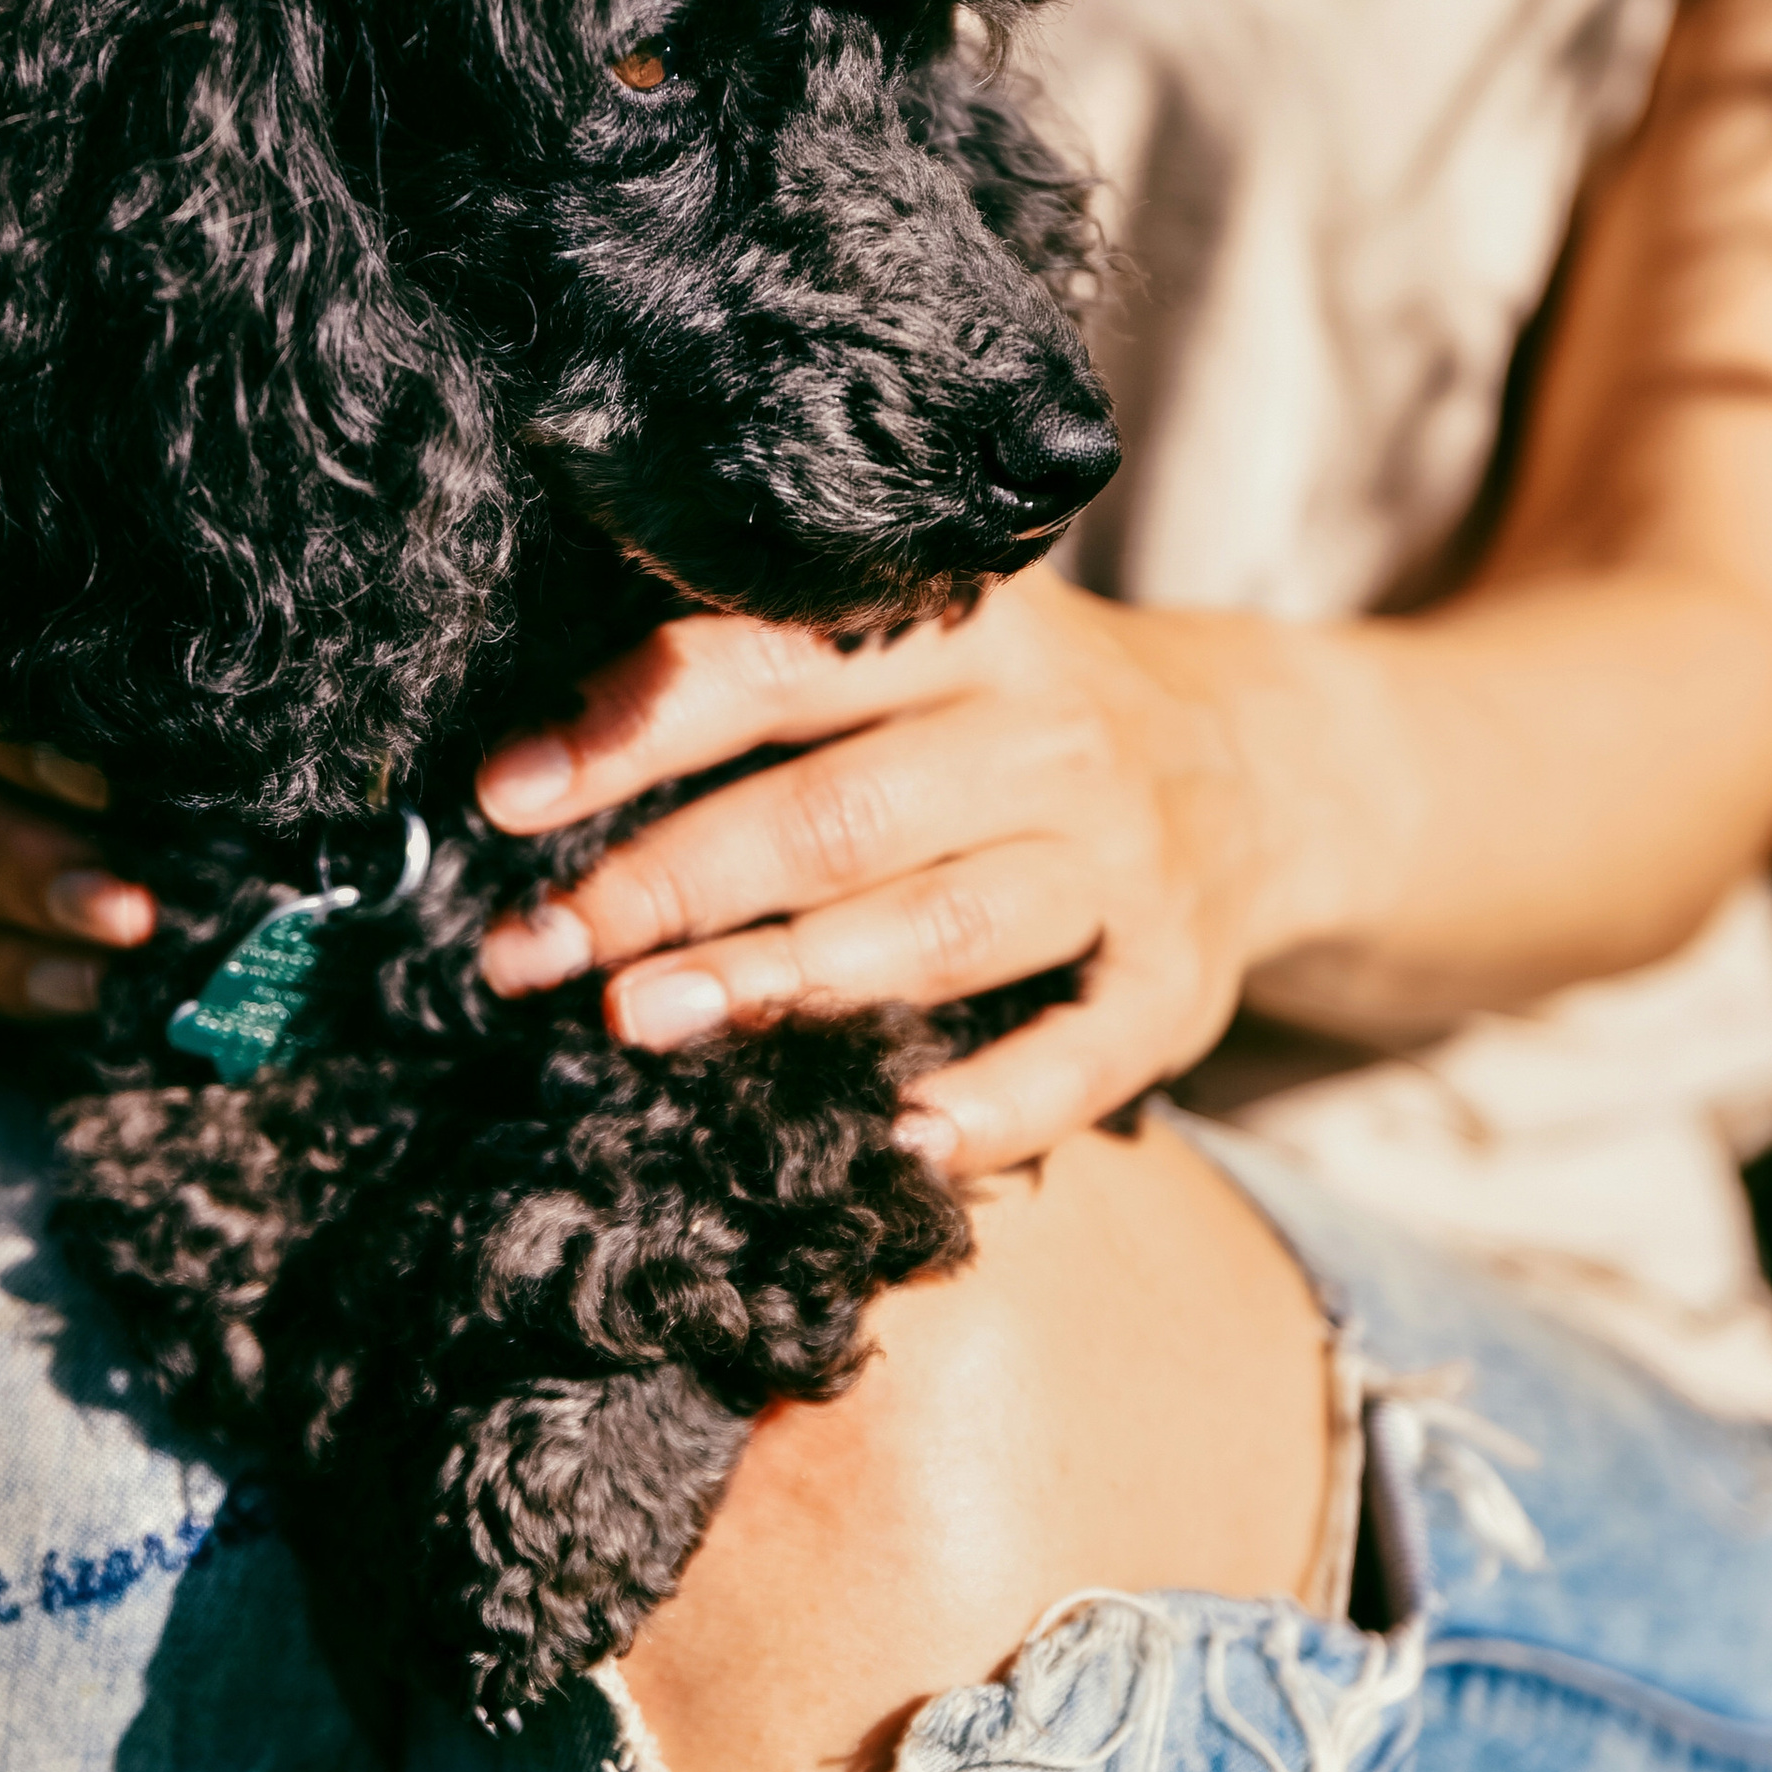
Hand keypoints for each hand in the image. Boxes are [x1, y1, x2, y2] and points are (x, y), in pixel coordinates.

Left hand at [475, 567, 1313, 1175]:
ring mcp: (1123, 864)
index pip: (779, 664)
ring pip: (939, 926)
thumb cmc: (1012, 720)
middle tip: (539, 947)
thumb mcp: (920, 652)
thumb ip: (769, 682)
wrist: (1266, 765)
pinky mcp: (1176, 984)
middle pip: (839, 811)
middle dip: (671, 882)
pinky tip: (892, 1141)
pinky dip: (990, 1106)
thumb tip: (543, 757)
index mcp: (967, 630)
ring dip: (784, 980)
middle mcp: (1050, 736)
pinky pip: (1078, 1056)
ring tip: (644, 1021)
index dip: (636, 727)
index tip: (506, 795)